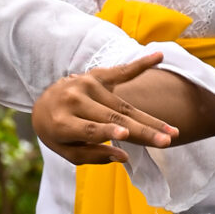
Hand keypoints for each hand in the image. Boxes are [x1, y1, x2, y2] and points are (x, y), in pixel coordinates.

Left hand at [32, 53, 177, 164]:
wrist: (42, 105)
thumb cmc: (57, 134)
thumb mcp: (66, 151)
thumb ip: (91, 156)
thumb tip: (123, 156)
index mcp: (61, 123)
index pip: (89, 128)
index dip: (107, 132)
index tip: (126, 135)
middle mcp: (74, 100)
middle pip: (113, 118)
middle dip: (142, 130)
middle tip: (166, 141)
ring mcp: (85, 85)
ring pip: (122, 105)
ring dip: (149, 119)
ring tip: (171, 131)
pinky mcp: (95, 75)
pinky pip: (121, 71)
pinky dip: (140, 64)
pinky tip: (158, 57)